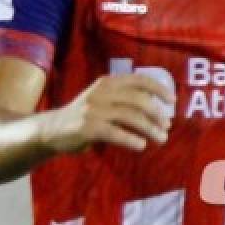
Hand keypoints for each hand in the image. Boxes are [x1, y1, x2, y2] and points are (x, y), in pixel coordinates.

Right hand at [50, 74, 173, 152]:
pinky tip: (141, 145)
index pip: (138, 79)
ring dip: (149, 129)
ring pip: (130, 116)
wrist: (52, 130)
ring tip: (160, 139)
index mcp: (108, 82)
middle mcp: (102, 92)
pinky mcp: (88, 127)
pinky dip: (131, 139)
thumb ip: (124, 100)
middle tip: (166, 127)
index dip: (158, 88)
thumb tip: (156, 109)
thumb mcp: (103, 100)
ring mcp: (94, 109)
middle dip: (156, 114)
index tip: (172, 101)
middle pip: (138, 100)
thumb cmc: (84, 116)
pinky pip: (115, 133)